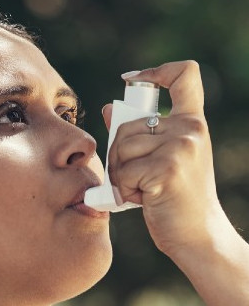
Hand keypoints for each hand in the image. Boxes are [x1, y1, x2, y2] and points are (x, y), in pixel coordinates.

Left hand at [105, 61, 229, 257]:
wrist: (197, 234)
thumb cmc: (174, 198)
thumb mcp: (160, 160)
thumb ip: (137, 134)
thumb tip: (108, 109)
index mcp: (192, 122)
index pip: (184, 74)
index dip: (155, 71)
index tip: (132, 80)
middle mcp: (190, 129)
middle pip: (127, 125)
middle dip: (118, 154)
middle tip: (134, 178)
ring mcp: (181, 147)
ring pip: (120, 148)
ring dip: (119, 174)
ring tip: (140, 189)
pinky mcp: (167, 169)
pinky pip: (123, 172)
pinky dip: (124, 190)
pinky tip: (143, 199)